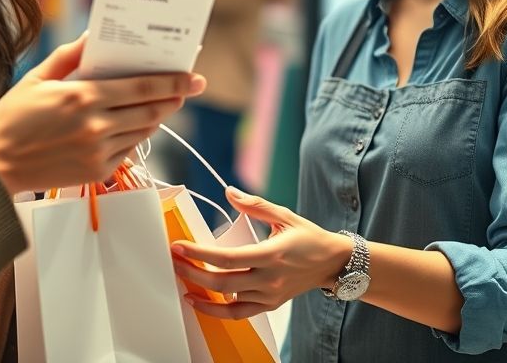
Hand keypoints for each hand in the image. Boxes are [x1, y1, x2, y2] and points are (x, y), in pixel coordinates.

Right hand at [0, 33, 204, 193]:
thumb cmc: (13, 117)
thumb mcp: (38, 78)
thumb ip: (69, 57)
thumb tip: (93, 37)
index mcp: (83, 97)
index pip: (141, 87)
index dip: (171, 81)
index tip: (191, 74)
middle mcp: (96, 125)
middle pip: (150, 110)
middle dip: (176, 96)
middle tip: (193, 86)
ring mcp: (98, 152)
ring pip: (143, 131)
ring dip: (158, 116)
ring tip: (168, 102)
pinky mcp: (97, 172)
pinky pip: (128, 150)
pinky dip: (137, 135)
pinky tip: (138, 124)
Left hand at [170, 187, 346, 319]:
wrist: (333, 263)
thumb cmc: (309, 237)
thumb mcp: (284, 215)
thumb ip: (254, 205)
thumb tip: (229, 192)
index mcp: (272, 254)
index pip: (228, 258)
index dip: (200, 253)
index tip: (179, 247)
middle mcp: (270, 279)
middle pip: (222, 282)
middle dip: (193, 273)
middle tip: (173, 261)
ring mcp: (270, 295)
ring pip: (228, 301)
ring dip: (201, 292)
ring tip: (181, 280)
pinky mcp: (271, 304)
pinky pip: (239, 314)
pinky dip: (217, 311)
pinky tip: (200, 300)